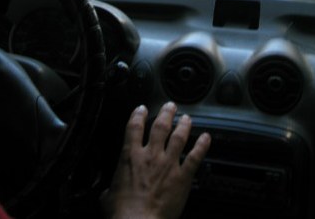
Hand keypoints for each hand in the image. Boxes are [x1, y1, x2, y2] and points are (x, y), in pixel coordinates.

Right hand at [101, 102, 210, 218]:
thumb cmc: (121, 214)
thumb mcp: (107, 197)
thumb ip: (111, 188)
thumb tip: (109, 192)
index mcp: (130, 157)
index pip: (134, 127)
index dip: (138, 115)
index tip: (142, 108)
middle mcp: (150, 155)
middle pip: (160, 126)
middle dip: (166, 113)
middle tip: (171, 105)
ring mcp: (168, 164)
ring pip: (178, 136)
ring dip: (184, 125)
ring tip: (187, 118)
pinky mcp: (182, 177)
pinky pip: (195, 157)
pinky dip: (202, 146)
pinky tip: (207, 138)